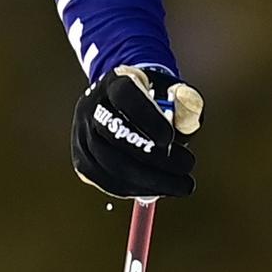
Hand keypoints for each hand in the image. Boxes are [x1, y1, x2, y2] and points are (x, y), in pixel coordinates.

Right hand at [72, 65, 202, 200]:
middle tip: (186, 168)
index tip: (170, 138)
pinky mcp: (82, 161)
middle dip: (154, 157)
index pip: (125, 96)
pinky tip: (157, 189)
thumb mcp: (173, 93)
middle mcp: (92, 107)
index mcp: (115, 83)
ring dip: (148, 180)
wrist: (122, 107)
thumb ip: (187, 103)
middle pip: (115, 134)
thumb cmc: (152, 102)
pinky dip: (134, 189)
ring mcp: (82, 135)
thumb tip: (188, 119)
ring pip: (109, 163)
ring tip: (179, 185)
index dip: (147, 118)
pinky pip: (105, 180)